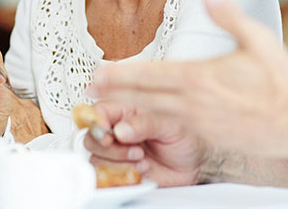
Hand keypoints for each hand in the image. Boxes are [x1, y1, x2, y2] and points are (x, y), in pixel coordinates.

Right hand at [83, 100, 205, 186]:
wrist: (195, 163)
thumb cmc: (185, 136)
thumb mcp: (170, 124)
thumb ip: (145, 123)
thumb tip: (120, 129)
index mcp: (126, 109)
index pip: (99, 111)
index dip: (97, 122)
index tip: (107, 133)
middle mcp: (117, 129)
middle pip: (92, 137)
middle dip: (111, 148)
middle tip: (135, 150)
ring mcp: (117, 152)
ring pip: (97, 159)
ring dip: (120, 164)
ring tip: (142, 160)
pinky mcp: (120, 171)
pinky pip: (107, 177)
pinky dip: (122, 178)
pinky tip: (140, 172)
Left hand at [89, 0, 287, 159]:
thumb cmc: (281, 83)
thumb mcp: (257, 39)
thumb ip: (228, 16)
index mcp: (200, 78)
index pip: (150, 75)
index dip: (120, 75)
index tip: (99, 73)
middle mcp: (194, 103)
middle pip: (143, 97)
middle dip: (114, 93)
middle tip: (89, 90)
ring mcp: (199, 123)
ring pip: (154, 115)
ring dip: (128, 108)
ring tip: (107, 105)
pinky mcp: (208, 137)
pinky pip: (173, 129)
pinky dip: (153, 124)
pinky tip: (145, 120)